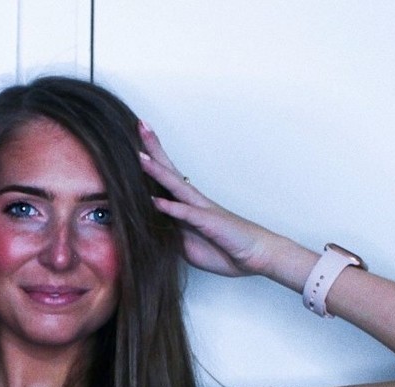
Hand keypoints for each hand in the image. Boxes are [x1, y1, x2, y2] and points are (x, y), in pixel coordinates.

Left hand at [138, 121, 275, 276]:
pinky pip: (187, 214)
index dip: (151, 161)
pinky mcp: (209, 223)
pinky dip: (171, 208)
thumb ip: (171, 234)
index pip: (166, 178)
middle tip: (140, 125)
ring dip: (158, 171)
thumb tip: (150, 230)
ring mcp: (202, 210)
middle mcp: (194, 201)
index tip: (136, 143)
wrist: (258, 254)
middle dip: (154, 148)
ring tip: (140, 157)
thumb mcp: (188, 245)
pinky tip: (155, 201)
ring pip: (176, 186)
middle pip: (170, 170)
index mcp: (189, 205)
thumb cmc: (225, 247)